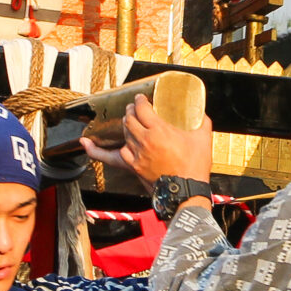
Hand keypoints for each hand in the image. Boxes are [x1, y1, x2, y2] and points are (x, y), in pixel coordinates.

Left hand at [84, 94, 212, 192]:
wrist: (186, 192)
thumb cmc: (195, 166)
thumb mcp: (203, 139)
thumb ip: (202, 121)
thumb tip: (201, 112)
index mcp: (159, 131)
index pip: (142, 109)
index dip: (139, 101)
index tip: (140, 98)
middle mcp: (144, 141)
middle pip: (129, 119)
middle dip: (130, 110)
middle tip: (134, 108)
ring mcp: (136, 155)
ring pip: (123, 134)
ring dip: (125, 125)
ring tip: (129, 121)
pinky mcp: (133, 168)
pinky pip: (113, 156)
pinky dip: (99, 150)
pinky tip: (87, 144)